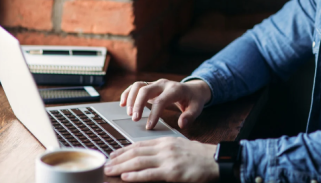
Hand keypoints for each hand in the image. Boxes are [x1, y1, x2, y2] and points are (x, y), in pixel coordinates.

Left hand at [104, 137, 218, 181]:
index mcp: (165, 142)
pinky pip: (149, 174)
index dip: (123, 150)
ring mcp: (168, 160)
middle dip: (118, 159)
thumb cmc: (199, 156)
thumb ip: (164, 150)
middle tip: (105, 164)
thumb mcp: (179, 148)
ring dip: (121, 167)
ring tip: (109, 171)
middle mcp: (164, 148)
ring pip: (139, 162)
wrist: (215, 160)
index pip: (139, 145)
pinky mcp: (172, 172)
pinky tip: (125, 177)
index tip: (112, 155)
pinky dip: (135, 176)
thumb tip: (149, 157)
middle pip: (135, 153)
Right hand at [120, 79, 211, 129]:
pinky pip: (136, 86)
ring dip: (130, 98)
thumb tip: (182, 124)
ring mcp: (156, 84)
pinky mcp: (150, 86)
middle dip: (138, 104)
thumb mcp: (197, 108)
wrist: (194, 89)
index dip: (153, 114)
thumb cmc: (194, 100)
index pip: (161, 100)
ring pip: (138, 86)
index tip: (149, 126)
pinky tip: (122, 103)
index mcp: (175, 89)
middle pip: (146, 90)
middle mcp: (163, 84)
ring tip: (128, 113)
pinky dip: (127, 93)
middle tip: (134, 119)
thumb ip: (190, 116)